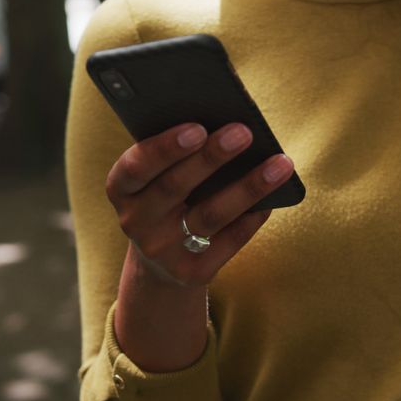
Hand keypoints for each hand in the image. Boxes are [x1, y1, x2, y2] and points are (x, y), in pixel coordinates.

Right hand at [105, 122, 293, 287]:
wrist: (162, 261)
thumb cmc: (169, 197)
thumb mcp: (157, 177)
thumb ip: (177, 154)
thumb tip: (229, 127)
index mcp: (121, 189)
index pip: (136, 167)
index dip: (165, 148)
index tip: (198, 127)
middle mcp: (135, 222)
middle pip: (176, 187)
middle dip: (212, 157)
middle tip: (244, 132)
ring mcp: (163, 251)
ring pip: (210, 215)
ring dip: (248, 187)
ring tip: (280, 163)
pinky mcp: (191, 273)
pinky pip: (229, 241)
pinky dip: (253, 216)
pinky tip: (275, 197)